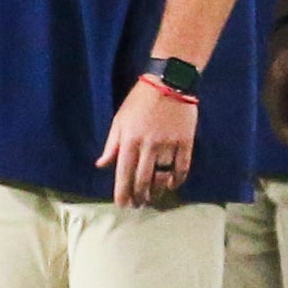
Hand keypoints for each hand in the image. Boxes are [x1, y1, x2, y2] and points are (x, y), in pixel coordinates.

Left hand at [97, 76, 198, 207]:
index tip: (123, 204)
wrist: (169, 83)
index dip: (123, 193)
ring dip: (158, 190)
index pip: (123, 174)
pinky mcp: (185, 141)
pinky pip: (183, 166)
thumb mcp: (119, 120)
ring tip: (154, 197)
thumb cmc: (139, 101)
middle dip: (140, 195)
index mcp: (129, 140)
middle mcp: (148, 146)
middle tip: (139, 204)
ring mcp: (168, 144)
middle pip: (143, 179)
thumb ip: (111, 145)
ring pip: (163, 176)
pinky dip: (178, 179)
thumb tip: (101, 165)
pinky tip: (174, 184)